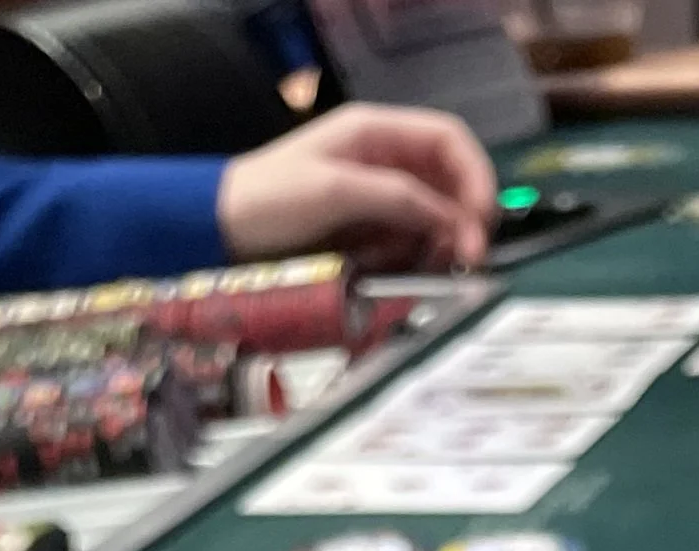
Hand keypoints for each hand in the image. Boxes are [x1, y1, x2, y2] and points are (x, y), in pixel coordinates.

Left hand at [219, 104, 494, 273]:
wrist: (217, 229)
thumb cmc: (267, 200)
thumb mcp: (334, 191)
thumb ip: (395, 198)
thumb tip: (448, 218)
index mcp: (376, 132)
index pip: (448, 140)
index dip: (475, 176)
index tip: (481, 221)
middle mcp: (383, 159)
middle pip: (447, 181)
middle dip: (463, 217)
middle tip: (467, 259)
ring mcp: (374, 196)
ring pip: (432, 216)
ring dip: (440, 241)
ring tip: (432, 267)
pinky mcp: (364, 231)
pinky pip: (406, 241)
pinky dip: (415, 256)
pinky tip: (405, 270)